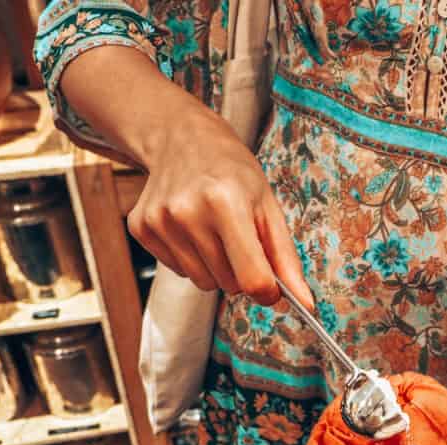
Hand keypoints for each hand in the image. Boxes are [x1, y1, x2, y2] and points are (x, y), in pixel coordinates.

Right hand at [128, 102, 313, 307]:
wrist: (183, 139)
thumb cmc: (233, 172)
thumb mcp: (268, 206)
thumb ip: (285, 259)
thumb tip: (305, 304)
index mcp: (227, 202)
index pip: (252, 278)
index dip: (267, 291)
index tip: (271, 286)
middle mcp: (188, 212)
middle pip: (228, 284)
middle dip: (240, 270)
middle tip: (237, 237)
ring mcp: (160, 221)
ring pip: (202, 282)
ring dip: (215, 267)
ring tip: (214, 231)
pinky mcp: (141, 228)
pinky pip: (178, 271)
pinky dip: (191, 259)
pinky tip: (191, 228)